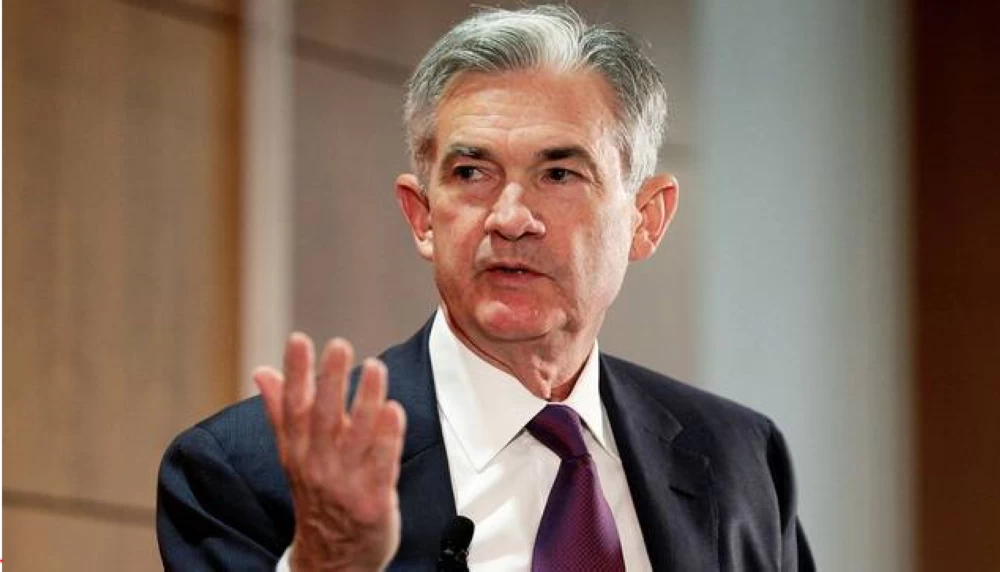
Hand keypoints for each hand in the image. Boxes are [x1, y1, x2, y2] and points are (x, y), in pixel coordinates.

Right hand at [254, 334, 406, 571]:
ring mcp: (345, 483)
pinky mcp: (372, 500)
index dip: (295, 372)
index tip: (299, 339)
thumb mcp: (294, 455)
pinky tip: (393, 410)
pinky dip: (386, 438)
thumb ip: (281, 411)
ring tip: (375, 367)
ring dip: (365, 400)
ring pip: (355, 436)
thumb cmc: (319, 496)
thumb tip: (262, 371)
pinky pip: (380, 465)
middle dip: (329, 379)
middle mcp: (318, 464)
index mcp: (298, 451)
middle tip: (338, 344)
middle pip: (322, 417)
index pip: (293, 406)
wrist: (332, 560)